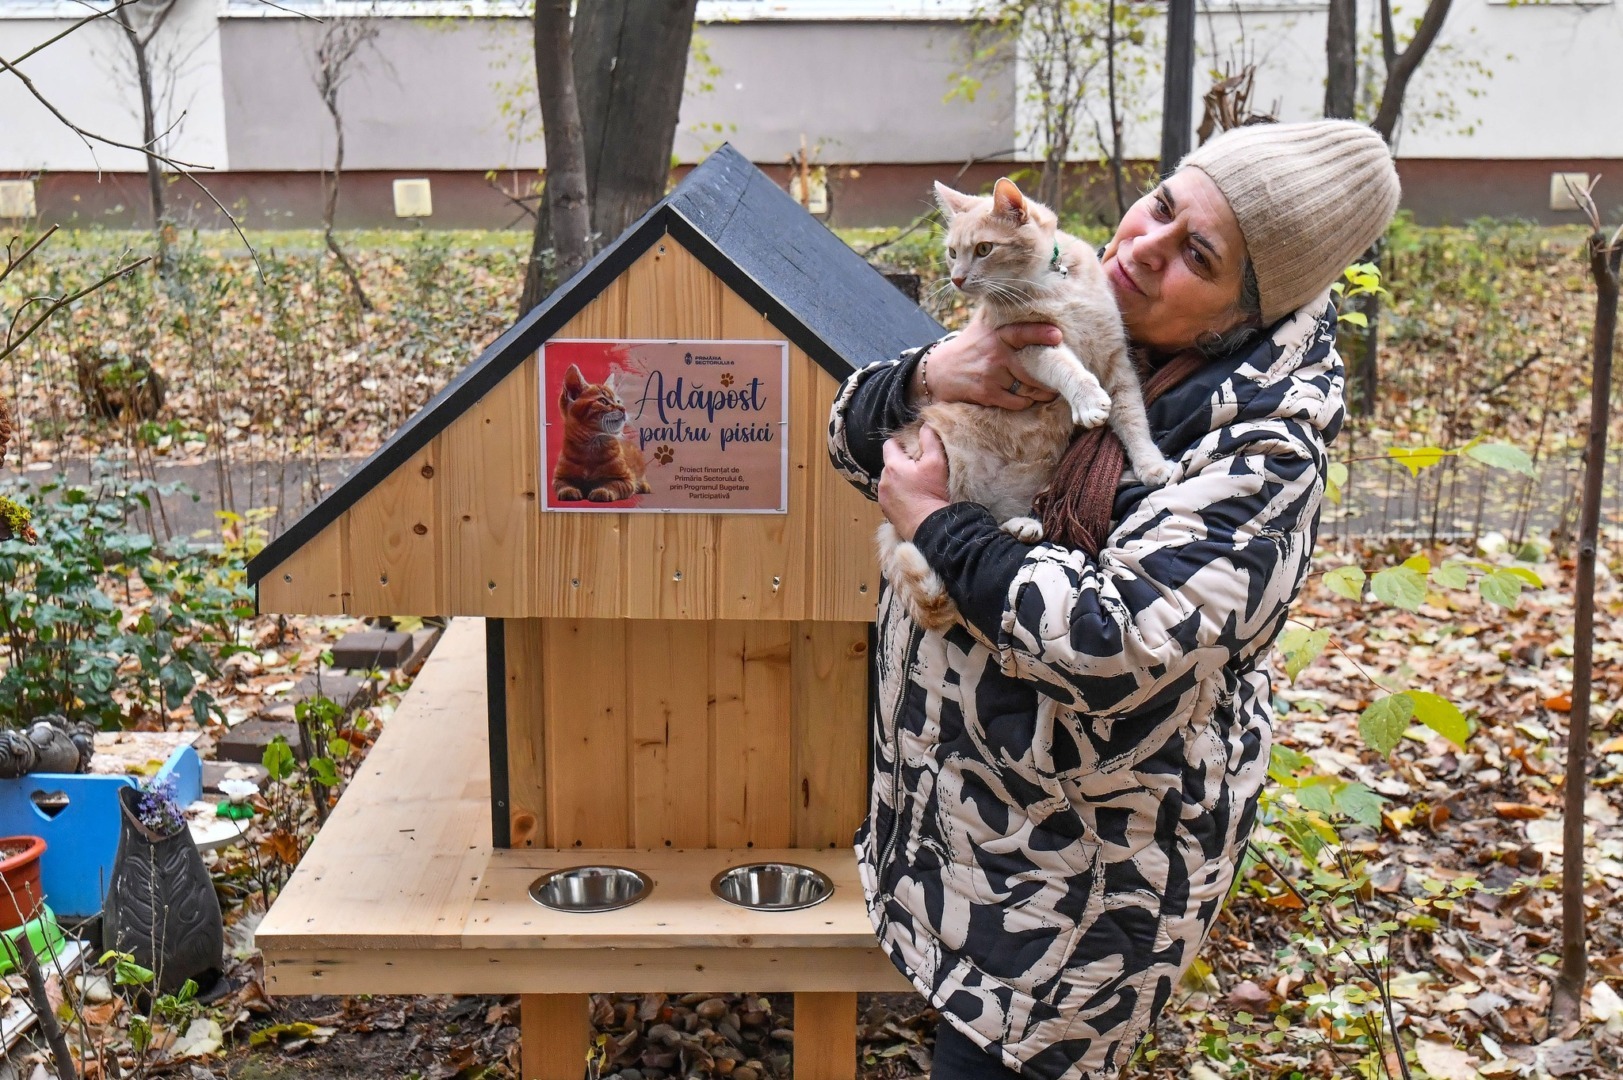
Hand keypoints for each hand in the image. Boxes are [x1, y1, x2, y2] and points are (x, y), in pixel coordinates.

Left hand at [879, 425, 950, 540]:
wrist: (932, 527)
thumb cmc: (933, 494)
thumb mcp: (936, 462)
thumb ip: (929, 439)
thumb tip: (925, 424)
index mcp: (892, 466)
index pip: (890, 444)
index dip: (902, 444)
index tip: (914, 449)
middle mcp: (883, 481)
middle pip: (890, 464)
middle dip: (902, 464)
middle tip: (919, 469)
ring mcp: (883, 498)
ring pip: (890, 481)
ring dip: (900, 481)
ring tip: (917, 486)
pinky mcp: (887, 512)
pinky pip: (891, 497)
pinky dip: (899, 495)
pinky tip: (913, 500)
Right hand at [912, 314, 1063, 410]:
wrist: (938, 371)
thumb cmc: (967, 347)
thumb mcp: (981, 327)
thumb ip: (1002, 317)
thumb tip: (1028, 297)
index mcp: (996, 336)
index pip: (1021, 333)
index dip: (1040, 334)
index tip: (1058, 335)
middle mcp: (995, 355)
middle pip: (1031, 368)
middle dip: (1049, 375)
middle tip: (1059, 376)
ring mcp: (991, 376)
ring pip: (1028, 388)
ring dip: (1041, 392)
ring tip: (1048, 391)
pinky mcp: (987, 394)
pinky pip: (1017, 402)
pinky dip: (1025, 402)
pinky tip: (1027, 399)